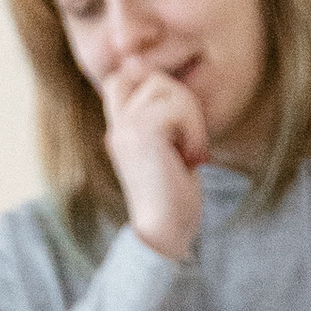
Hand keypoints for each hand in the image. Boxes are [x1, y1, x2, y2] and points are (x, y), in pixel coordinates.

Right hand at [103, 57, 207, 262]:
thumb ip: (165, 116)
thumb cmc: (173, 197)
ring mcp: (125, 128)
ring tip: (189, 151)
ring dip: (190, 117)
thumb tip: (168, 80)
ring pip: (166, 86)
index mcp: (119, 128)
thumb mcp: (167, 148)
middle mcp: (117, 125)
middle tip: (188, 140)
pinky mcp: (140, 133)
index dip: (150, 81)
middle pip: (152, 77)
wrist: (165, 233)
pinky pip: (176, 107)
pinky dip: (193, 131)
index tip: (174, 119)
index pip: (121, 77)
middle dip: (181, 99)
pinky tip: (190, 158)